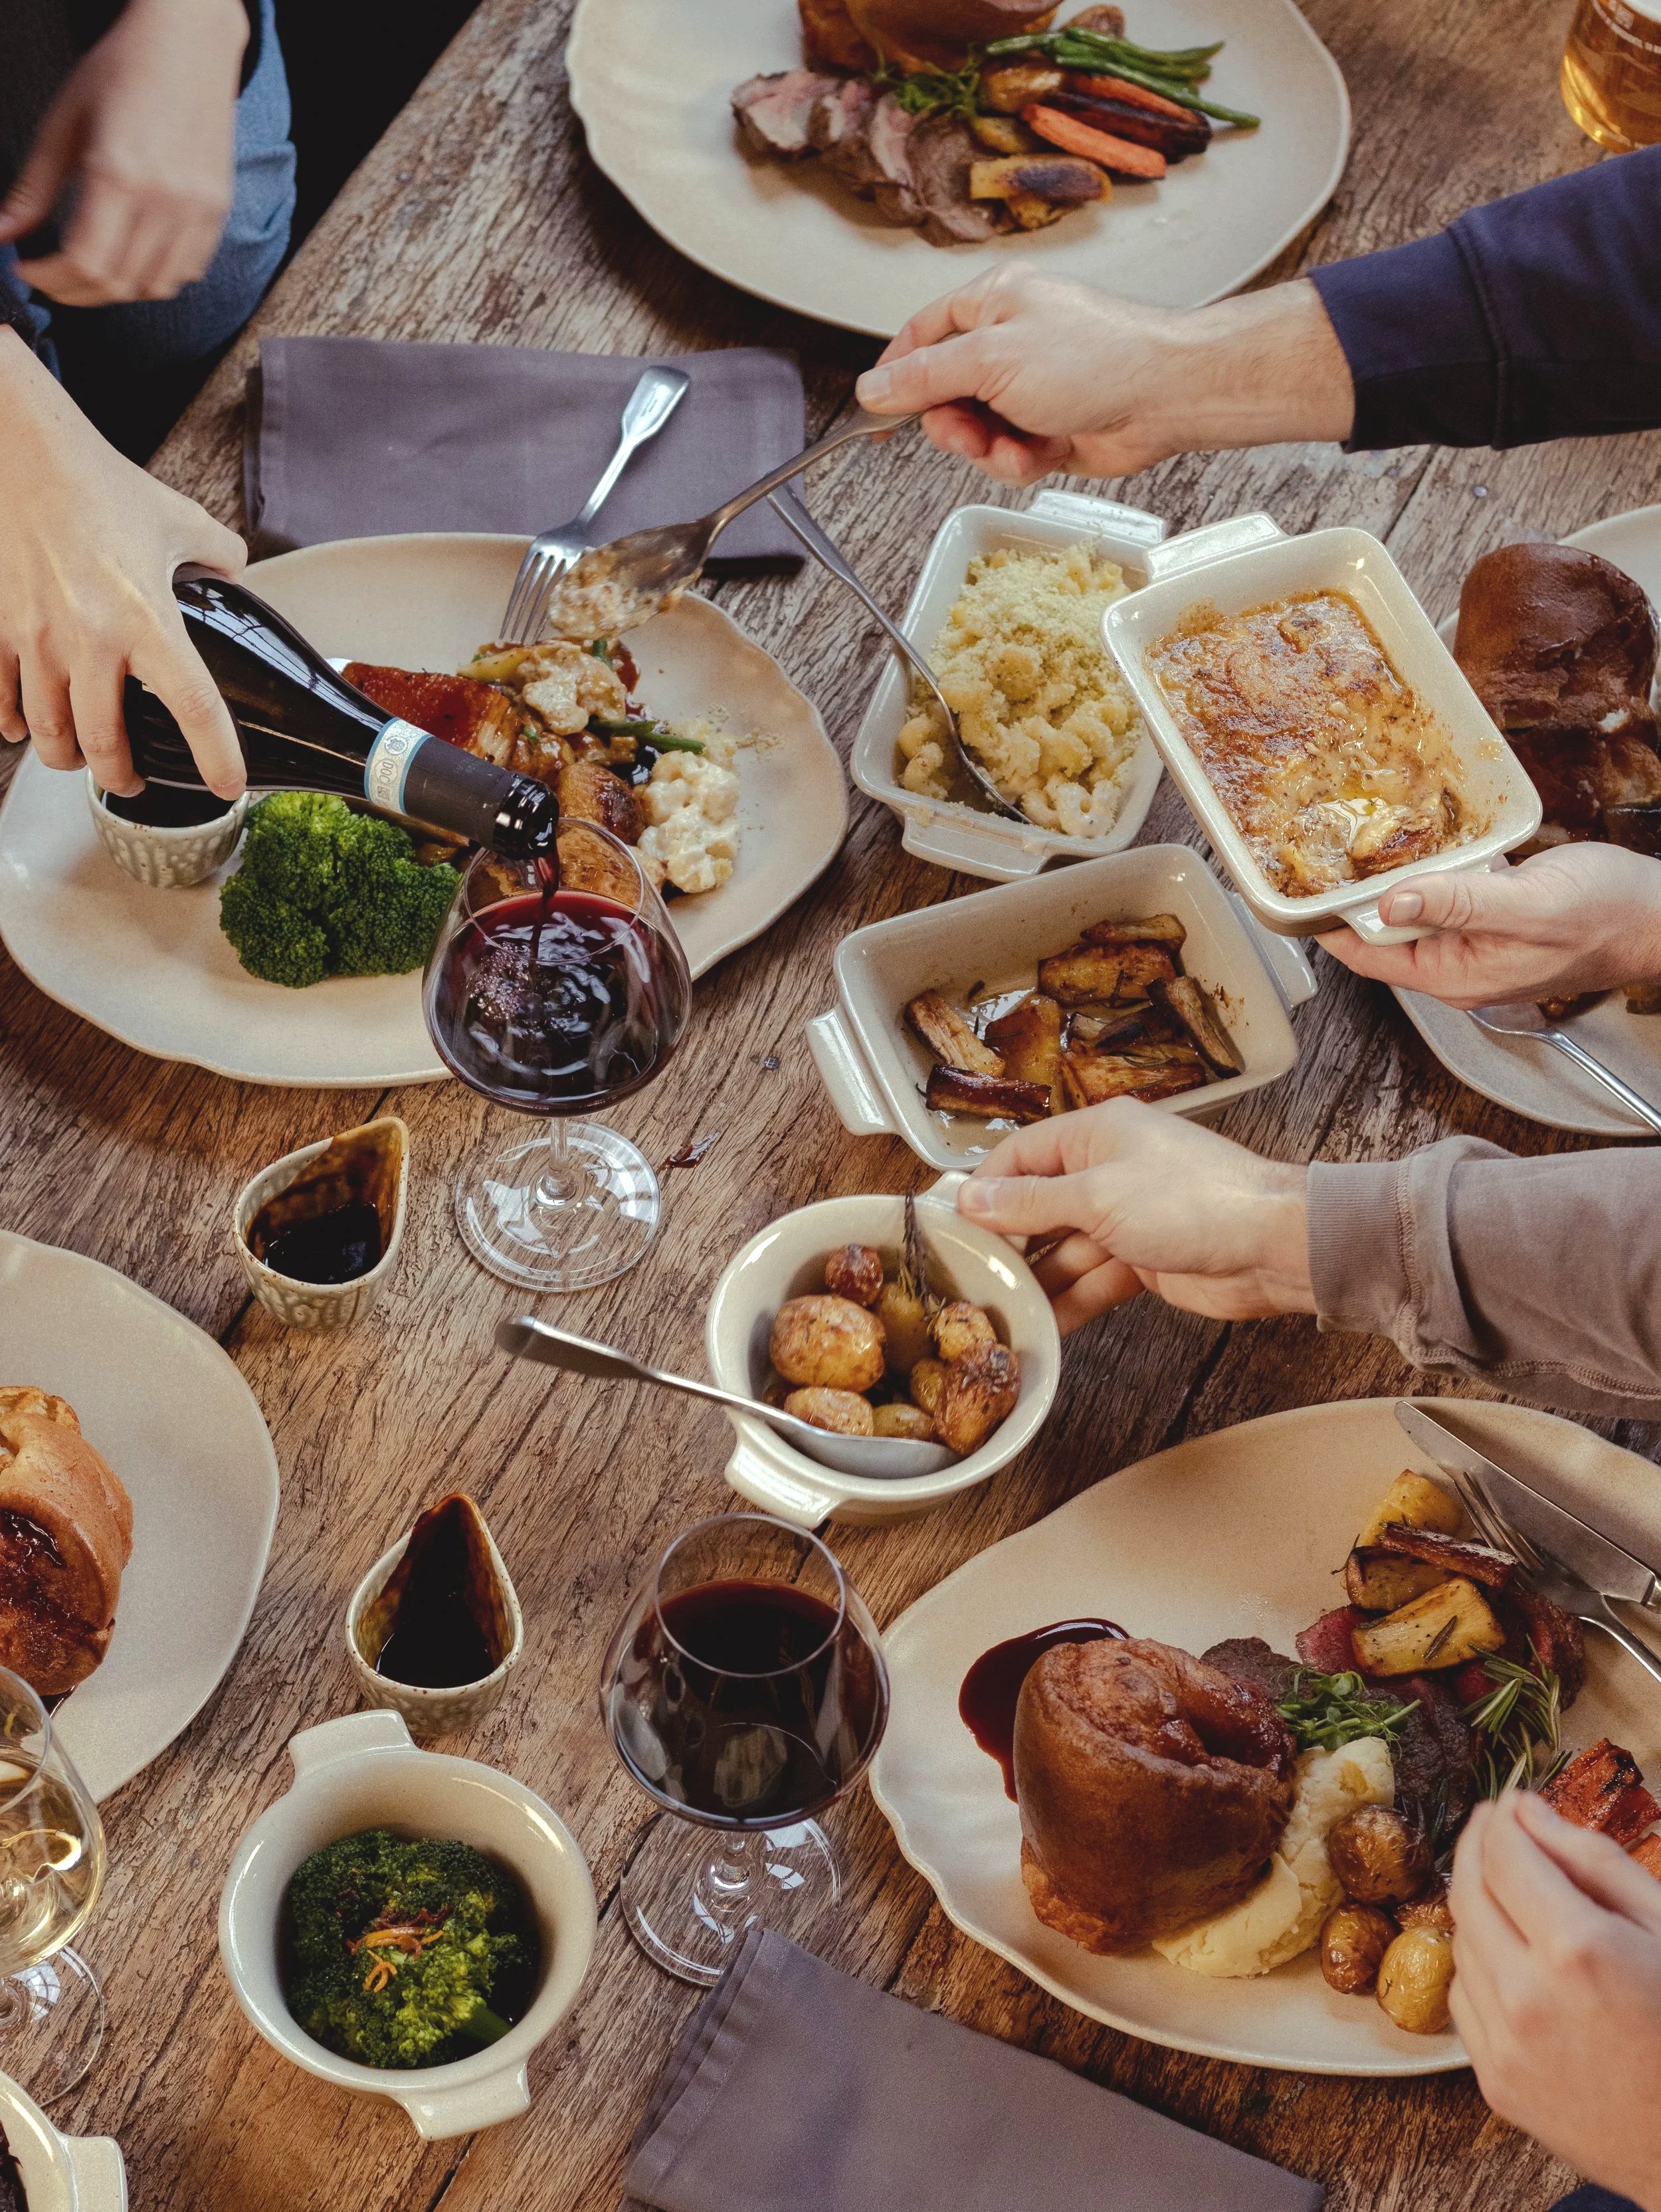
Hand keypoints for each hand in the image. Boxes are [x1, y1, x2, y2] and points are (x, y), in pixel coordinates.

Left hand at [0, 0, 246, 306]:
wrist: (188, 43)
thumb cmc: (122, 70)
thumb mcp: (63, 122)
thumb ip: (33, 188)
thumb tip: (1, 234)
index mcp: (118, 173)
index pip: (84, 261)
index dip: (50, 278)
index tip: (28, 269)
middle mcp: (164, 199)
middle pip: (118, 283)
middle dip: (75, 291)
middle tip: (51, 277)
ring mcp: (197, 209)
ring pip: (154, 287)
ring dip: (117, 290)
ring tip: (91, 270)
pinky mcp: (217, 211)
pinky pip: (186, 271)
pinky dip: (155, 278)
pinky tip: (132, 257)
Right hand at [0, 329, 246, 798]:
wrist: (23, 453)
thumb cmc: (100, 484)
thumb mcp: (181, 519)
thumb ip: (221, 557)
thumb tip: (240, 579)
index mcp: (147, 618)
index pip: (193, 706)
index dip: (216, 757)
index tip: (229, 787)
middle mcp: (90, 638)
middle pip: (105, 743)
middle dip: (122, 777)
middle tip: (135, 781)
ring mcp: (36, 637)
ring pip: (49, 732)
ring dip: (70, 758)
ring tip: (86, 759)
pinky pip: (0, 700)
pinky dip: (14, 724)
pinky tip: (28, 727)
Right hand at [853, 265, 1354, 483]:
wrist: (1165, 397)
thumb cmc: (1097, 358)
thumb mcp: (991, 359)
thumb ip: (925, 376)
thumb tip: (873, 387)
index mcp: (991, 304)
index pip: (920, 337)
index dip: (895, 377)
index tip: (876, 414)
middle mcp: (1008, 343)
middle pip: (942, 395)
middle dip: (953, 425)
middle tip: (969, 432)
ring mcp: (1028, 389)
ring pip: (974, 433)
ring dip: (989, 449)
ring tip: (1017, 445)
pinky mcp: (1048, 428)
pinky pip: (1008, 454)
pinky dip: (1020, 461)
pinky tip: (1042, 453)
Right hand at [957, 1100, 1312, 1331]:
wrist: (1272, 1246)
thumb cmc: (1196, 1200)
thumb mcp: (1097, 1197)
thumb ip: (1030, 1203)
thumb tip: (973, 1199)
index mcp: (1095, 1135)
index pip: (1019, 1157)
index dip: (983, 1191)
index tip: (950, 1226)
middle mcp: (1107, 1171)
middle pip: (1037, 1207)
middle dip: (1006, 1242)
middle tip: (968, 1275)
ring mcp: (1125, 1218)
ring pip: (1062, 1251)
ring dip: (1035, 1280)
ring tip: (998, 1308)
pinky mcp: (1143, 1260)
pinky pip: (1091, 1281)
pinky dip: (1068, 1303)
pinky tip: (1042, 1325)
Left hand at [1319, 845, 1660, 1007]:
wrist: (1657, 913)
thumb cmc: (1604, 915)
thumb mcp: (1524, 906)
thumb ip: (1456, 904)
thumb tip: (1391, 900)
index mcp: (1452, 975)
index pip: (1365, 953)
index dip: (1328, 921)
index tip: (1298, 885)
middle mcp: (1455, 966)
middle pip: (1383, 931)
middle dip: (1358, 892)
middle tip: (1329, 844)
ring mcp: (1474, 944)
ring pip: (1414, 909)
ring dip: (1395, 876)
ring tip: (1363, 835)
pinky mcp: (1493, 919)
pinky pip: (1446, 896)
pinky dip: (1433, 870)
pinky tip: (1426, 840)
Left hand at [1450, 1791, 1660, 2210]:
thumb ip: (1595, 1861)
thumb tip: (1528, 1811)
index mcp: (1578, 1950)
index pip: (1503, 1853)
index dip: (1501, 1816)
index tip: (1509, 1800)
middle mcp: (1528, 1995)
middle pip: (1467, 1890)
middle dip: (1476, 1844)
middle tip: (1493, 1824)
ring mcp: (1506, 2045)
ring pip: (1461, 1942)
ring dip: (1477, 1902)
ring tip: (1511, 1890)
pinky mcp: (1496, 2083)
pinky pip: (1464, 1998)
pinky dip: (1479, 1964)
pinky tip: (1511, 1955)